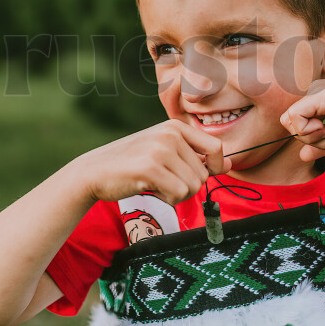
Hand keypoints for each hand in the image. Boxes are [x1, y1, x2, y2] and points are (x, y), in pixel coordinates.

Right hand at [77, 120, 230, 204]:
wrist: (94, 171)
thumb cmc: (132, 164)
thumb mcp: (165, 152)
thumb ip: (196, 156)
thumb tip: (231, 165)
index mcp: (175, 126)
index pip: (217, 148)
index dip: (217, 167)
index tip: (204, 176)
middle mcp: (170, 134)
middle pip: (204, 173)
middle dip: (188, 186)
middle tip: (165, 183)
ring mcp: (160, 149)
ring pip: (193, 185)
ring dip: (177, 194)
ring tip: (156, 185)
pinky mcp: (150, 167)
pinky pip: (179, 192)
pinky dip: (168, 198)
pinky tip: (151, 190)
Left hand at [279, 80, 324, 161]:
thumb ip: (322, 145)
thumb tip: (302, 156)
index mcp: (317, 97)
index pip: (295, 122)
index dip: (310, 137)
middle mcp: (313, 90)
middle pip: (289, 123)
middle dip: (310, 139)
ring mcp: (315, 91)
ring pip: (290, 123)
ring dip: (315, 138)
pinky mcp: (319, 96)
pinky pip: (295, 119)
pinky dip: (313, 133)